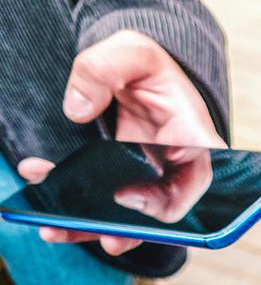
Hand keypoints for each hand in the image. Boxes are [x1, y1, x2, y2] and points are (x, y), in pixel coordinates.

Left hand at [20, 30, 225, 253]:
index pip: (195, 181)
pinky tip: (42, 187)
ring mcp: (151, 182)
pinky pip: (105, 208)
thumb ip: (104, 69)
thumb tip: (78, 109)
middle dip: (127, 229)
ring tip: (55, 228)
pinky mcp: (126, 185)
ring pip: (131, 220)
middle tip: (97, 233)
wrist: (135, 74)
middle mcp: (178, 169)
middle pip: (161, 213)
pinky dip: (73, 208)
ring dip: (93, 228)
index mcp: (194, 138)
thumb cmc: (145, 67)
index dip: (165, 200)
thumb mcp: (130, 52)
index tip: (123, 196)